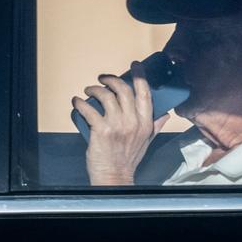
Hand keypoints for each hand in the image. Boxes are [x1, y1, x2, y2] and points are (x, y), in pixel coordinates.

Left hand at [71, 62, 169, 184]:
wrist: (114, 176)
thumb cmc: (129, 159)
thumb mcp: (147, 141)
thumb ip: (155, 126)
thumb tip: (165, 114)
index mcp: (146, 122)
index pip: (145, 93)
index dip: (140, 76)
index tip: (135, 65)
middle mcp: (133, 122)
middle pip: (123, 90)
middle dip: (111, 80)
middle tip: (102, 78)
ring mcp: (117, 125)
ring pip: (105, 96)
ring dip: (94, 89)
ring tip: (88, 90)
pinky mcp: (101, 130)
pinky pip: (89, 109)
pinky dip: (80, 103)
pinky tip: (77, 102)